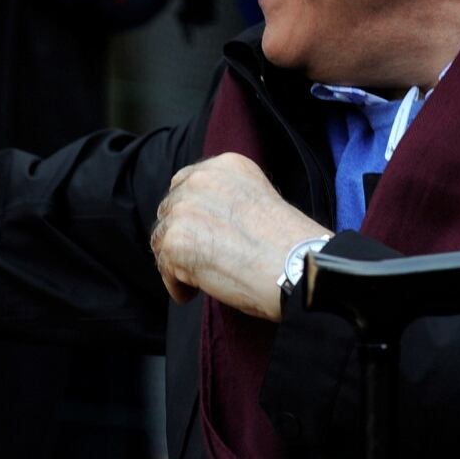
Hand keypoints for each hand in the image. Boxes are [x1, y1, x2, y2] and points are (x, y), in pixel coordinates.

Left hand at [150, 152, 328, 320]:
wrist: (296, 265)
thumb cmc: (288, 244)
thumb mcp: (258, 198)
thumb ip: (228, 199)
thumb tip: (202, 221)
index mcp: (225, 166)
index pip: (186, 183)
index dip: (188, 210)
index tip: (197, 230)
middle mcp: (201, 180)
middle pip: (170, 210)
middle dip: (180, 234)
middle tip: (198, 258)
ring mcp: (185, 210)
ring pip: (162, 239)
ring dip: (177, 260)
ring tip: (198, 279)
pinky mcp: (176, 242)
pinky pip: (165, 268)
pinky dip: (177, 285)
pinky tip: (193, 292)